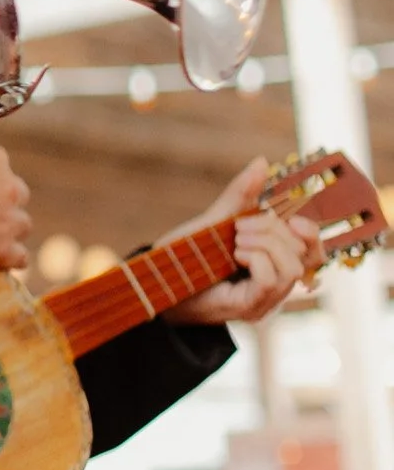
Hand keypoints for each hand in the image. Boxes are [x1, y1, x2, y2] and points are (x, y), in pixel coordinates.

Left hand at [165, 157, 323, 326]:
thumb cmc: (187, 255)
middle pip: (304, 254)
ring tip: (236, 241)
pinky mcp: (249, 307)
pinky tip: (236, 255)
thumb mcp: (216, 219)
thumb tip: (262, 162)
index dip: (311, 233)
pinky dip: (257, 260)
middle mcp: (276, 286)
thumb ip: (241, 196)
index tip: (291, 218)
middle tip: (239, 227)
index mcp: (274, 265)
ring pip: (292, 268)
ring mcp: (265, 300)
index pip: (314, 252)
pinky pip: (270, 282)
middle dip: (274, 230)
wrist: (155, 282)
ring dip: (266, 244)